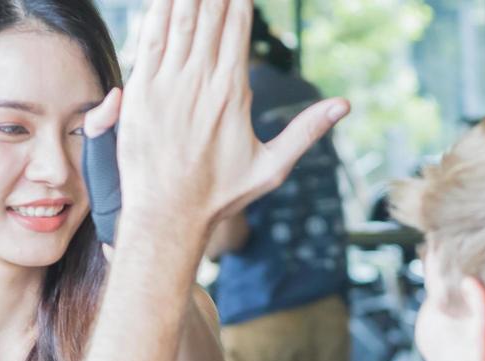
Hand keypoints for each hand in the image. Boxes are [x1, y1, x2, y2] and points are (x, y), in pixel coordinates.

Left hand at [90, 0, 347, 236]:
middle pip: (209, 15)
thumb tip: (344, 106)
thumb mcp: (272, 167)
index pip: (237, 26)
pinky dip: (158, 11)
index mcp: (232, 91)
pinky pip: (149, 40)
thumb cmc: (219, 196)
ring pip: (179, 19)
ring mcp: (167, 84)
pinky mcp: (140, 93)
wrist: (168, 216)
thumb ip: (306, 131)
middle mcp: (199, 82)